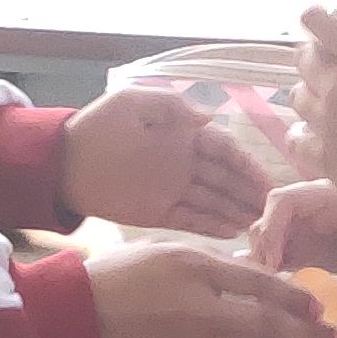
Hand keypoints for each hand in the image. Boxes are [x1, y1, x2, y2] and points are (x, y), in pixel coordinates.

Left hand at [62, 83, 275, 235]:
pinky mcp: (159, 213)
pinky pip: (192, 220)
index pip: (224, 150)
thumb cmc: (97, 127)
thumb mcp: (133, 103)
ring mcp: (172, 189)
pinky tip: (233, 234)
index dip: (247, 166)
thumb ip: (172, 107)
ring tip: (259, 227)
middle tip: (273, 212)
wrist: (63, 164)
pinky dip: (211, 227)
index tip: (267, 183)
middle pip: (225, 179)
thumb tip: (210, 116)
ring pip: (212, 202)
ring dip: (236, 213)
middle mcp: (182, 162)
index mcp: (180, 133)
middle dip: (249, 194)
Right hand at [82, 240, 333, 337]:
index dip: (297, 299)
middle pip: (268, 325)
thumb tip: (252, 272)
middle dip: (309, 336)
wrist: (73, 318)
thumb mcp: (165, 252)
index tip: (323, 307)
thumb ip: (211, 264)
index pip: (261, 285)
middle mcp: (201, 310)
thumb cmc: (117, 277)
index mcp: (198, 270)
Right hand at [253, 178, 336, 315]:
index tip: (272, 265)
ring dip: (264, 266)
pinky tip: (276, 298)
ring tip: (272, 297)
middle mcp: (307, 208)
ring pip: (267, 239)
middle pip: (268, 221)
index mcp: (325, 197)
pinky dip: (273, 274)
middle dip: (262, 253)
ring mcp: (301, 227)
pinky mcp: (302, 246)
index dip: (271, 231)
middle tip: (268, 289)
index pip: (283, 202)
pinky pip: (277, 256)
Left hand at [289, 0, 336, 221]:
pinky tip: (307, 136)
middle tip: (316, 65)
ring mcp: (327, 124)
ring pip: (298, 98)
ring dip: (306, 95)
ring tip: (317, 104)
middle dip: (309, 58)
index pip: (324, 27)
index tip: (314, 19)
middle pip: (305, 61)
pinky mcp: (323, 157)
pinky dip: (300, 134)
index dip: (315, 19)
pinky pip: (296, 139)